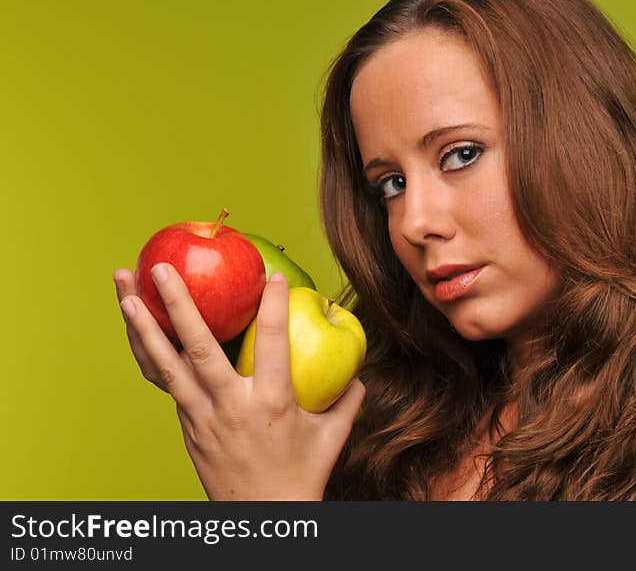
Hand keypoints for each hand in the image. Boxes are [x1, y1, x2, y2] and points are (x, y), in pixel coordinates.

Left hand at [112, 263, 364, 500]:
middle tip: (160, 268)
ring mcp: (202, 418)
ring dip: (143, 329)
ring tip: (126, 295)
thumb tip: (358, 373)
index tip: (272, 275)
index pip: (275, 342)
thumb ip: (348, 400)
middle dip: (179, 305)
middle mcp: (232, 406)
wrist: (262, 518)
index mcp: (273, 403)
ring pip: (167, 368)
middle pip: (200, 349)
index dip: (274, 306)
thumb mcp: (332, 436)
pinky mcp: (187, 427)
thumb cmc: (302, 475)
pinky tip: (138, 333)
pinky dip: (150, 356)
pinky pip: (166, 385)